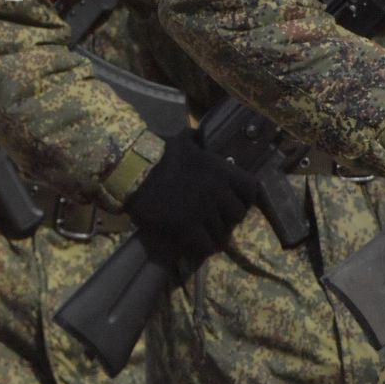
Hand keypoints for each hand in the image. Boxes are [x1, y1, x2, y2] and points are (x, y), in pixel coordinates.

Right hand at [125, 129, 256, 261]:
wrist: (132, 171)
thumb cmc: (157, 154)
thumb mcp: (182, 141)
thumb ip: (196, 141)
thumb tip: (199, 136)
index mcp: (221, 170)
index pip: (252, 190)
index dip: (245, 198)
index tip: (235, 201)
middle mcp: (218, 191)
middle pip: (238, 215)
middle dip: (228, 218)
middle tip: (215, 219)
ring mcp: (203, 211)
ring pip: (222, 233)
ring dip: (214, 235)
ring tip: (204, 234)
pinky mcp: (187, 227)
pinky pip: (206, 246)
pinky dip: (202, 247)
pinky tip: (194, 243)